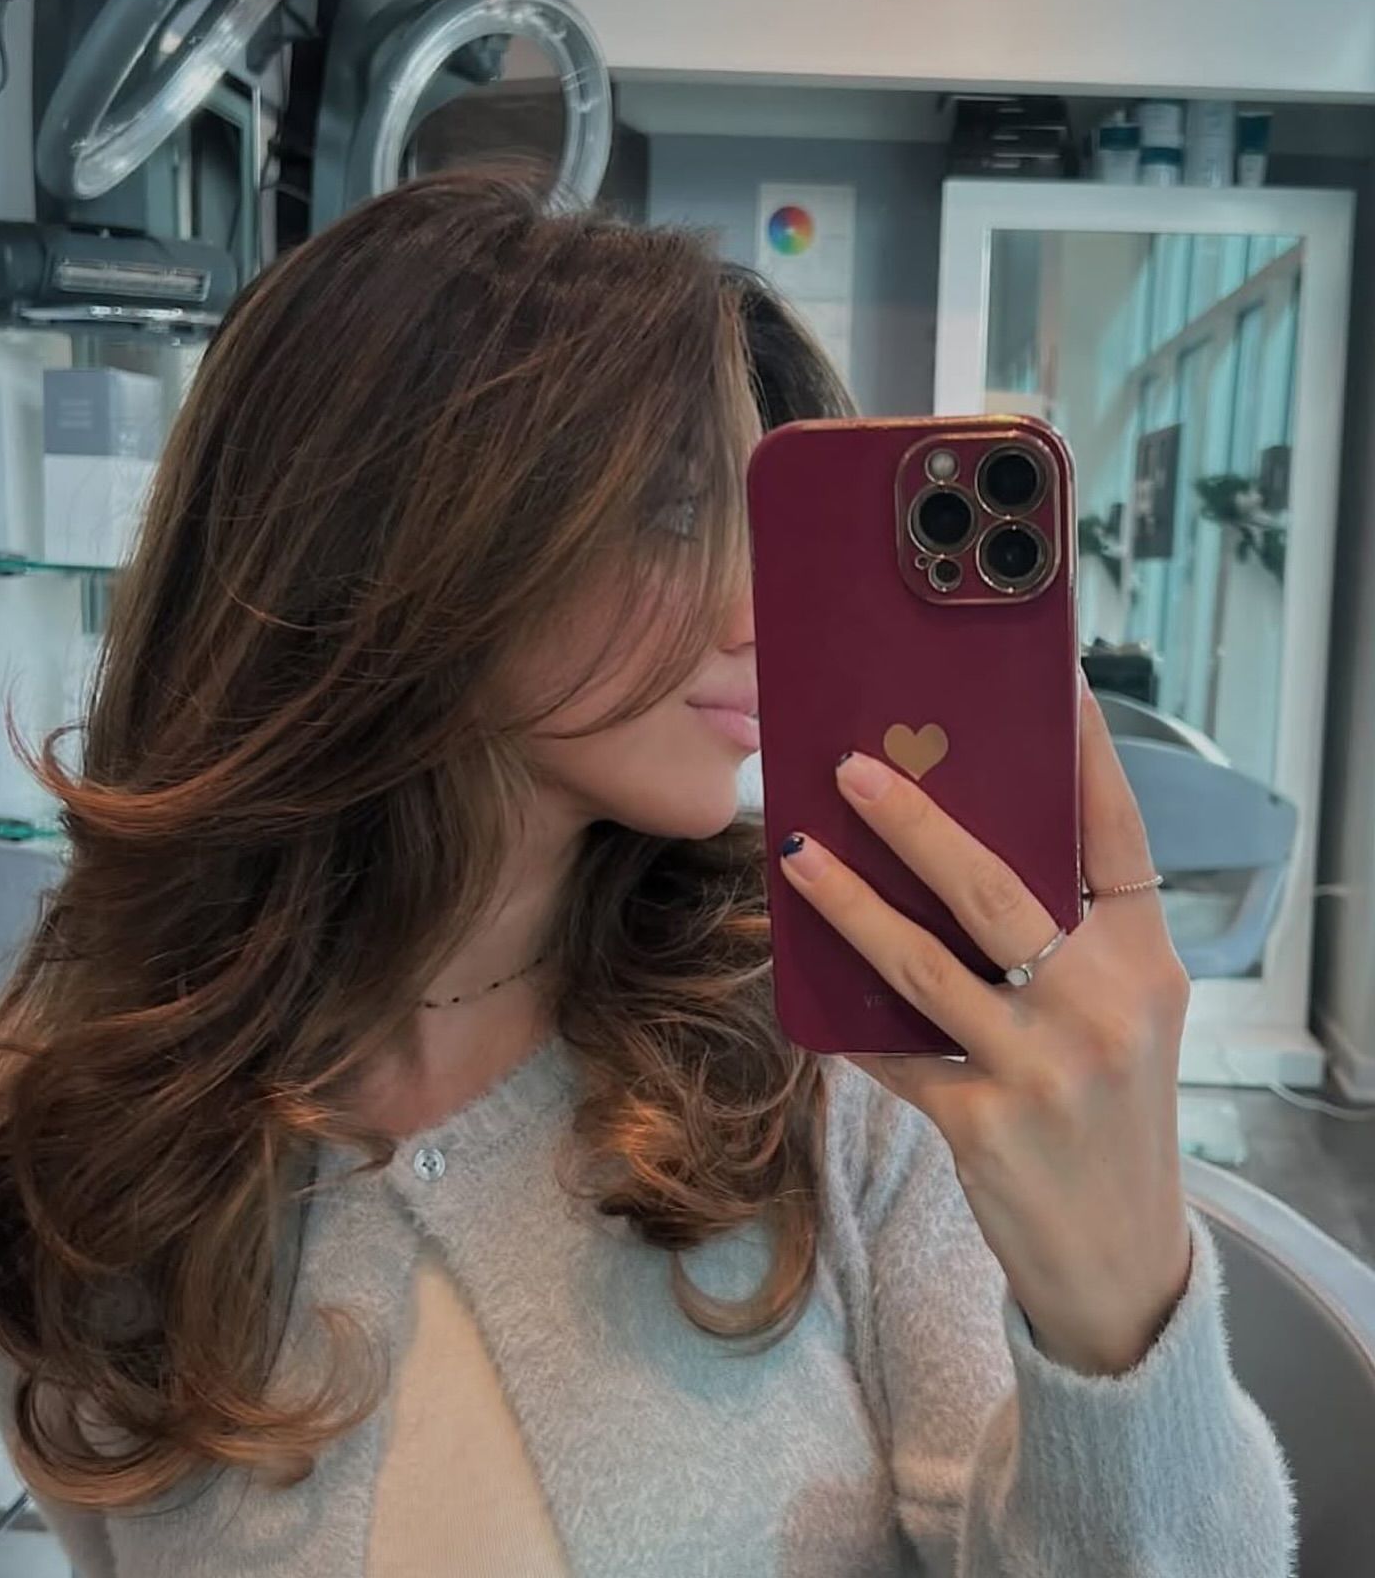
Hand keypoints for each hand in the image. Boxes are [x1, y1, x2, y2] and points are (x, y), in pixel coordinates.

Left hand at [778, 679, 1193, 1376]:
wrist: (1120, 1257)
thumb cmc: (1109, 1110)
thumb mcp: (1120, 1015)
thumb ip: (1068, 938)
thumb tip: (954, 847)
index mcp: (1146, 961)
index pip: (1119, 836)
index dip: (1087, 756)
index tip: (1054, 684)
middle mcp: (1105, 1005)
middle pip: (997, 887)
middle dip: (916, 821)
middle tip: (851, 765)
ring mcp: (1044, 1067)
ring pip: (925, 963)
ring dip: (850, 902)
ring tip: (796, 852)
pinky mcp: (986, 1122)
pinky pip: (896, 1048)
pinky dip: (850, 1015)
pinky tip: (808, 978)